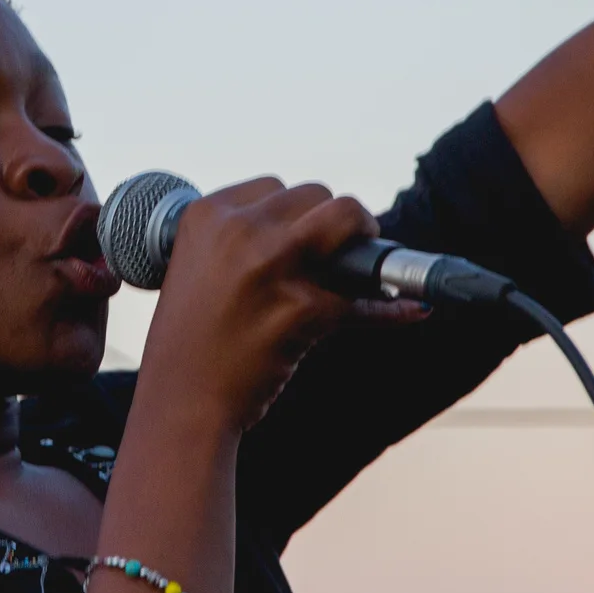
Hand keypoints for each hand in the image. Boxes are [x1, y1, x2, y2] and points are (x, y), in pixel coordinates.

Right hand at [133, 179, 422, 432]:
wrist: (181, 405)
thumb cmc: (192, 346)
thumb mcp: (200, 273)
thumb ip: (245, 244)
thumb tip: (326, 233)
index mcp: (206, 215)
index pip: (274, 187)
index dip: (297, 215)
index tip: (306, 242)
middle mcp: (238, 230)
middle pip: (315, 194)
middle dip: (334, 224)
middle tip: (343, 256)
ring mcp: (272, 265)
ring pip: (346, 218)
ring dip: (367, 238)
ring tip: (374, 268)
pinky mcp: (301, 308)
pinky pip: (364, 299)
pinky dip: (392, 310)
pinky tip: (412, 310)